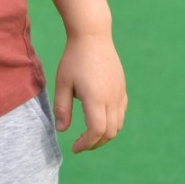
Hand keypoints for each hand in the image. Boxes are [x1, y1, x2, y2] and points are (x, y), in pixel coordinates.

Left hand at [54, 32, 127, 152]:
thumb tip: (62, 131)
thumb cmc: (74, 58)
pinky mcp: (122, 89)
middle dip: (95, 143)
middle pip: (109, 132)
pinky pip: (121, 113)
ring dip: (105, 134)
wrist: (93, 36)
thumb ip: (62, 107)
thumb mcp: (63, 82)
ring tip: (89, 135)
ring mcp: (120, 94)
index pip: (96, 131)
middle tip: (81, 144)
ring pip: (118, 125)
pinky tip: (99, 119)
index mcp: (96, 99)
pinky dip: (112, 123)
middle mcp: (112, 99)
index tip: (75, 148)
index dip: (86, 144)